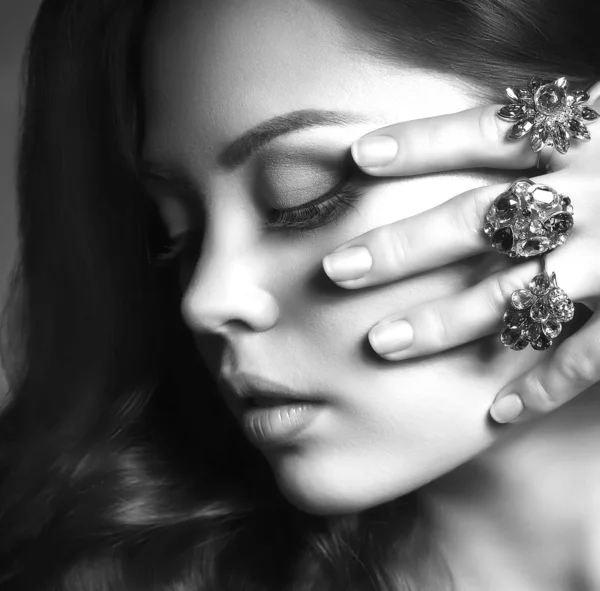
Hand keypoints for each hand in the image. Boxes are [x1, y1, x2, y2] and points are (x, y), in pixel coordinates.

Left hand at [321, 95, 599, 424]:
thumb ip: (554, 142)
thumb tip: (485, 150)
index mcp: (591, 137)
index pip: (489, 131)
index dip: (421, 143)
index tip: (357, 158)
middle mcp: (597, 195)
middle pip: (480, 218)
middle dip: (405, 247)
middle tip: (339, 269)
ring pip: (516, 293)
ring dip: (446, 322)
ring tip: (382, 344)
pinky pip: (591, 355)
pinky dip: (544, 385)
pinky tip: (494, 413)